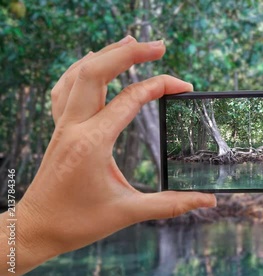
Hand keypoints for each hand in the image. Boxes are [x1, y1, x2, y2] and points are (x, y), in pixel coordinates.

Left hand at [0, 36, 215, 275]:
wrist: (37, 228)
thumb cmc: (78, 222)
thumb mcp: (128, 212)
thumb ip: (171, 204)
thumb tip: (208, 201)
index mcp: (93, 142)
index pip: (131, 99)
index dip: (161, 87)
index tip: (185, 88)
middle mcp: (74, 126)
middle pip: (97, 71)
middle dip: (129, 53)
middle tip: (159, 47)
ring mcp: (63, 124)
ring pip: (78, 73)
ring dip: (105, 54)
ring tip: (130, 42)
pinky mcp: (59, 128)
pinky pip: (65, 86)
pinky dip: (82, 69)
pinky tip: (94, 66)